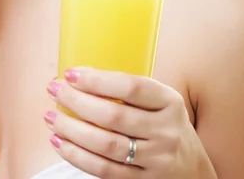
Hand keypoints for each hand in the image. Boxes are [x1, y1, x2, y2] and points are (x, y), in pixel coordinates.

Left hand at [44, 68, 211, 177]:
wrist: (192, 169)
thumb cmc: (165, 125)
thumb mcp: (161, 102)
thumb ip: (131, 91)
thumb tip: (80, 77)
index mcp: (170, 102)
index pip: (131, 87)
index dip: (98, 80)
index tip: (70, 74)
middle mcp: (166, 131)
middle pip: (114, 116)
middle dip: (77, 102)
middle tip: (54, 91)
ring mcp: (156, 160)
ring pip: (106, 145)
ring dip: (72, 130)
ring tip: (51, 117)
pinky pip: (104, 170)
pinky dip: (78, 156)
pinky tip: (60, 142)